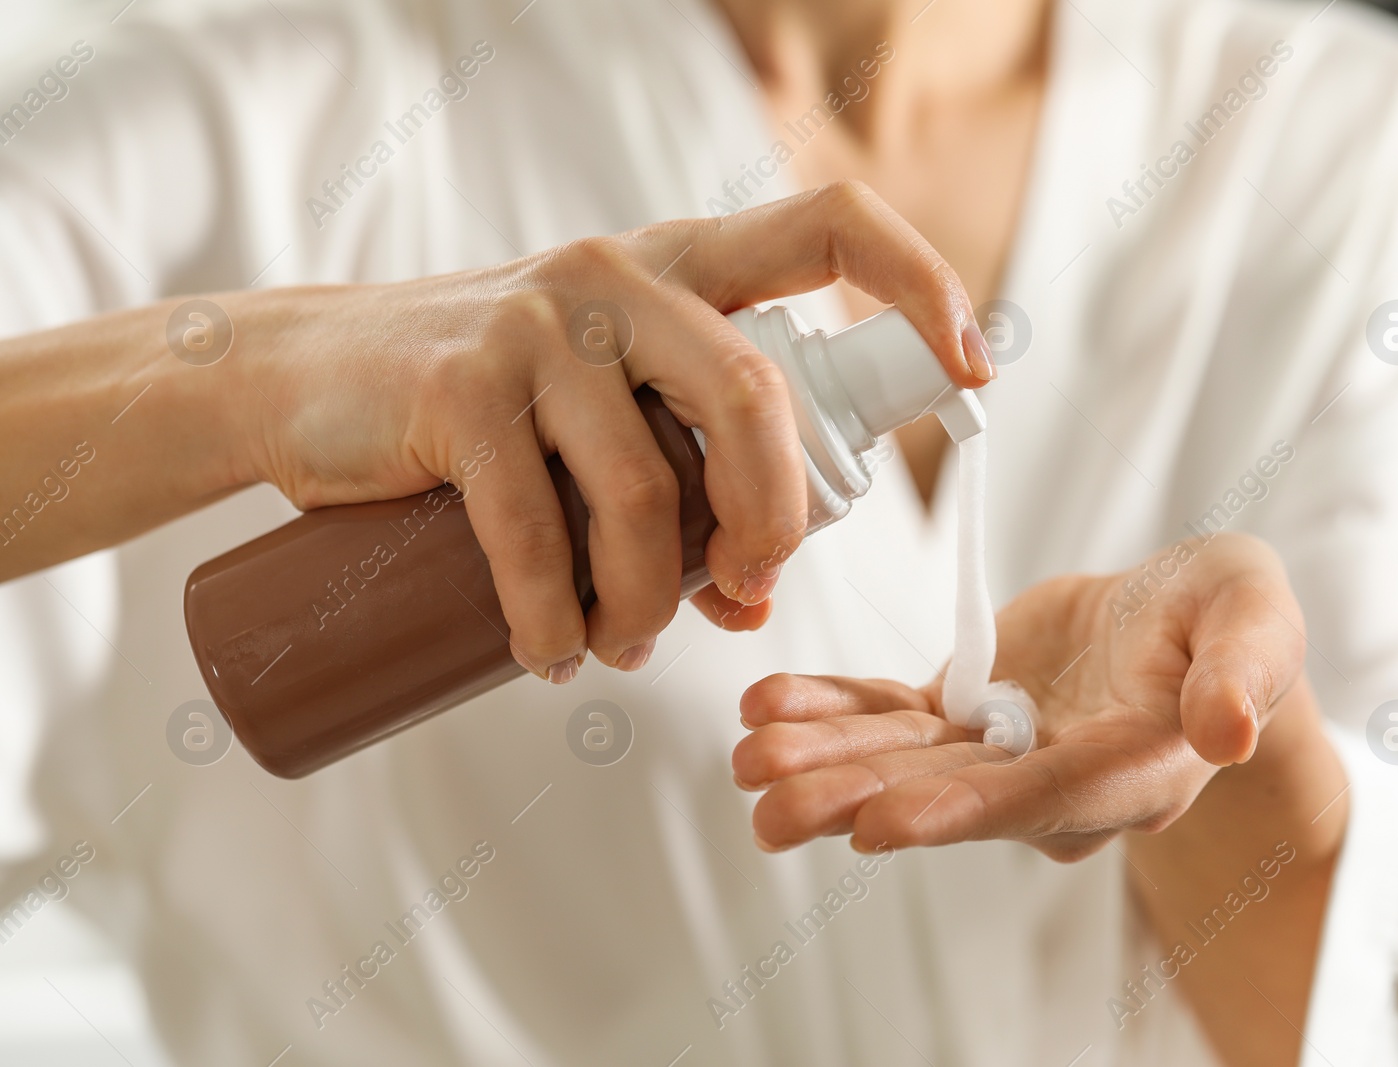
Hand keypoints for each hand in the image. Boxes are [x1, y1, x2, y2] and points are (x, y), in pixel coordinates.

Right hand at [228, 182, 989, 678]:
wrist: (303, 377)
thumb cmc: (485, 411)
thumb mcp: (601, 420)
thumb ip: (682, 483)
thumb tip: (750, 597)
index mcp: (679, 269)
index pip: (827, 226)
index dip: (920, 283)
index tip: (976, 369)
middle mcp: (618, 278)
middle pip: (755, 400)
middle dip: (773, 523)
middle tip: (745, 593)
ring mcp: (536, 325)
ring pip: (643, 493)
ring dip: (647, 604)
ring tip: (621, 646)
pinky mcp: (459, 387)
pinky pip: (536, 533)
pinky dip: (555, 620)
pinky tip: (552, 656)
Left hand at [733, 533, 1312, 857]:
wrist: (1184, 623)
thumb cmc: (1228, 618)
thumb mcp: (1255, 617)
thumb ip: (1244, 669)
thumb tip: (1230, 729)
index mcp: (1131, 771)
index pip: (1040, 799)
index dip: (960, 812)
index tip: (879, 825)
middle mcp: (1055, 784)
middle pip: (948, 797)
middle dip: (857, 801)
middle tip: (773, 806)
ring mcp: (1001, 754)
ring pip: (904, 764)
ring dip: (825, 762)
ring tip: (748, 759)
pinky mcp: (965, 717)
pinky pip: (891, 720)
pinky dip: (832, 711)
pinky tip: (769, 706)